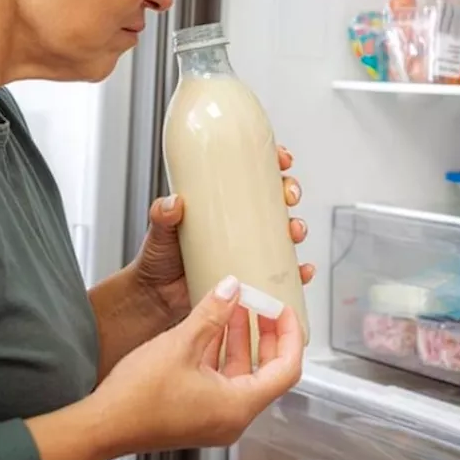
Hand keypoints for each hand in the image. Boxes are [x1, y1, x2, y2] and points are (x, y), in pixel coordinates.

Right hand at [92, 276, 304, 451]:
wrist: (101, 426)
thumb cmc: (136, 400)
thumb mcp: (180, 344)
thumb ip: (212, 313)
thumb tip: (232, 288)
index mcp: (238, 407)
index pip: (287, 368)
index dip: (290, 333)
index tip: (283, 309)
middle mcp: (232, 418)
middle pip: (268, 371)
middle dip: (266, 334)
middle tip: (262, 304)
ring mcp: (214, 418)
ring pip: (243, 374)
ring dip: (241, 339)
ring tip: (235, 306)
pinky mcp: (197, 414)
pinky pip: (222, 380)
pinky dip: (221, 353)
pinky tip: (210, 327)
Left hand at [134, 145, 311, 316]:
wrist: (156, 299)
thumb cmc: (158, 260)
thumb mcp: (159, 231)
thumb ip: (162, 215)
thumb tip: (173, 202)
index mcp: (219, 203)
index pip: (251, 174)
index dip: (272, 162)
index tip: (281, 160)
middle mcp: (238, 223)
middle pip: (275, 199)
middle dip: (289, 192)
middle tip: (288, 196)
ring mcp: (247, 248)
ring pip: (284, 232)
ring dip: (296, 228)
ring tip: (293, 232)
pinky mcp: (252, 275)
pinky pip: (283, 272)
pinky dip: (298, 271)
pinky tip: (302, 270)